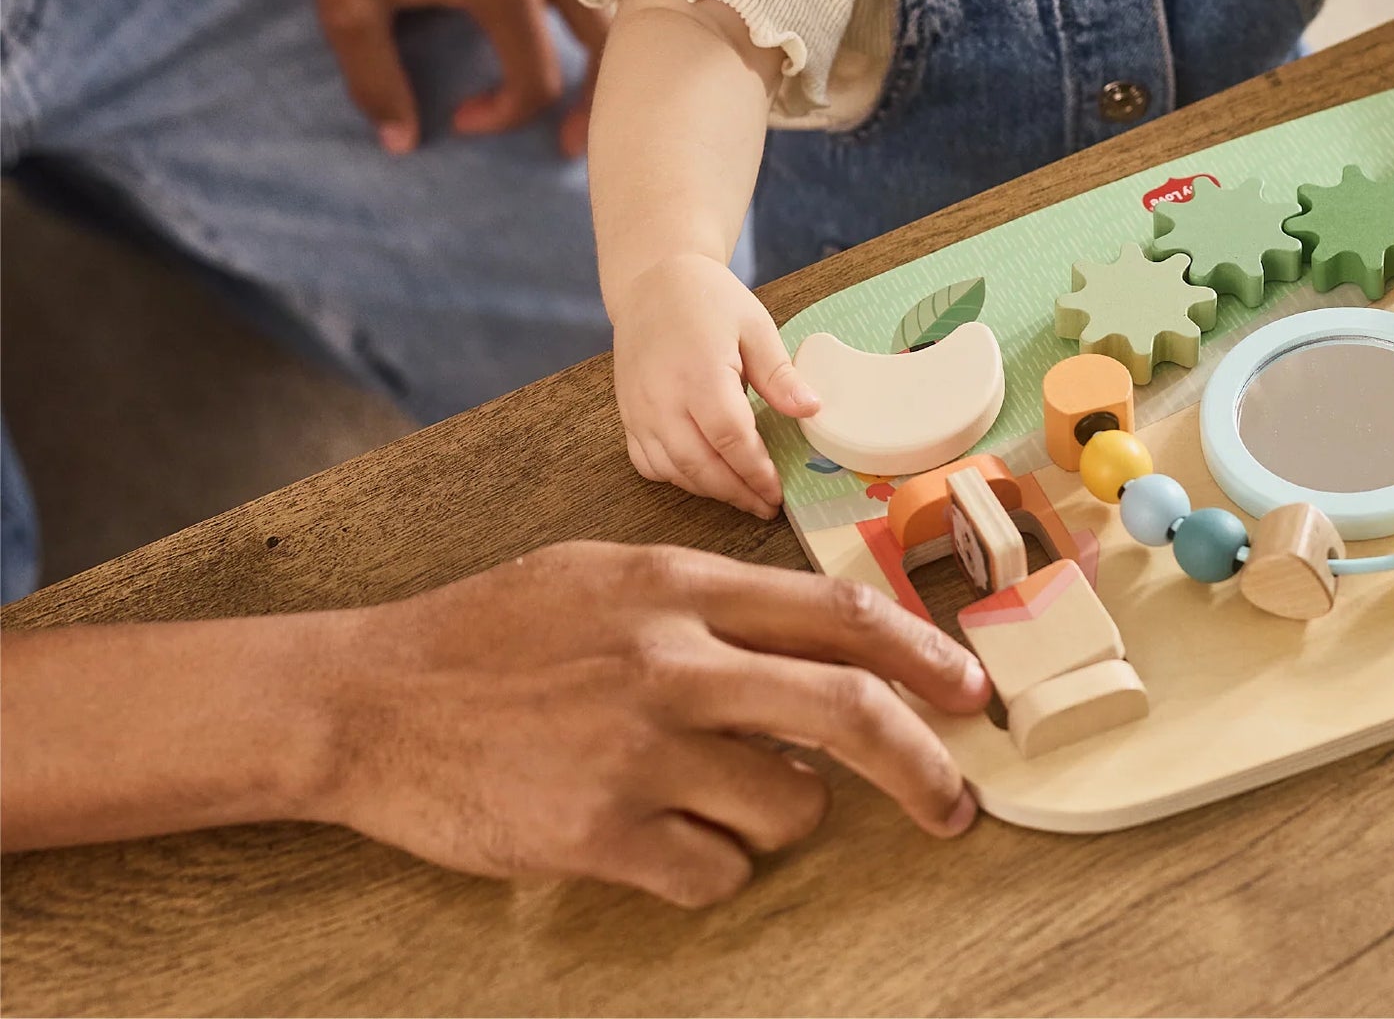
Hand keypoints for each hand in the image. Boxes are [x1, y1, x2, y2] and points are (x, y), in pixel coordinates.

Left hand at [296, 0, 612, 157]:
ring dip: (622, 42)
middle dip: (598, 102)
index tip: (459, 118)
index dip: (505, 116)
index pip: (537, 80)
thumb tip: (400, 142)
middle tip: (573, 141)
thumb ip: (374, 77)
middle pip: (610, 43)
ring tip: (607, 78)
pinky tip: (602, 1)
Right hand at [317, 542, 987, 904]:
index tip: (969, 691)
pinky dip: (707, 867)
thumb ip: (706, 601)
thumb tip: (808, 645)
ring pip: (786, 806)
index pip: (836, 614)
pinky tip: (655, 839)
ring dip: (776, 817)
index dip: (923, 652)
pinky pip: (714, 873)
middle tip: (957, 805)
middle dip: (924, 763)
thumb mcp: (605, 575)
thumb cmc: (491, 633)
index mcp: (678, 585)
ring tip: (709, 799)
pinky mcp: (601, 832)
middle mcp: (673, 659)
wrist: (371, 700)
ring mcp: (639, 748)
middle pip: (848, 709)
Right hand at [614, 254, 821, 518]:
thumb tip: (812, 410)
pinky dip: (676, 478)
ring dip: (709, 490)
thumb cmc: (708, 300)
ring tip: (742, 495)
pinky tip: (703, 477)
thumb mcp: (754, 326)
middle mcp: (663, 398)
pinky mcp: (627, 416)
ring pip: (673, 471)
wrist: (653, 283)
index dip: (755, 472)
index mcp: (700, 373)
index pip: (730, 439)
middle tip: (766, 506)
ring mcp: (640, 410)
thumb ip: (779, 375)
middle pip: (700, 465)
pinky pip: (647, 463)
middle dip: (736, 492)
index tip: (777, 492)